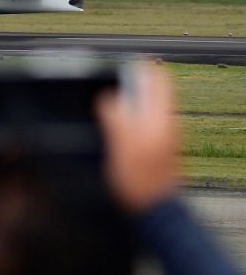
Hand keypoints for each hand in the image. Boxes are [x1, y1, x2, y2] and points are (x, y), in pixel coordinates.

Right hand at [96, 63, 180, 212]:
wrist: (153, 209)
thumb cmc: (139, 182)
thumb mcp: (120, 145)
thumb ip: (115, 117)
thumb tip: (108, 97)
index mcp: (160, 119)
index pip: (157, 79)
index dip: (139, 67)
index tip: (120, 64)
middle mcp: (166, 124)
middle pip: (153, 91)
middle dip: (132, 83)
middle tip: (111, 83)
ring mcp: (163, 135)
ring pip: (147, 106)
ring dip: (129, 100)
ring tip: (109, 103)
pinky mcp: (157, 147)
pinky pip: (144, 122)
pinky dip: (130, 116)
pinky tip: (116, 126)